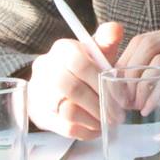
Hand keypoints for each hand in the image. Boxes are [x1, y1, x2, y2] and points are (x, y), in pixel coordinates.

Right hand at [26, 21, 122, 138]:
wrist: (55, 84)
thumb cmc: (84, 66)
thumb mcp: (95, 51)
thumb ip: (107, 39)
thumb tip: (116, 29)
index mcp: (62, 49)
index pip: (80, 63)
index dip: (101, 81)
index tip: (119, 94)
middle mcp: (46, 69)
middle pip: (72, 89)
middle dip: (99, 103)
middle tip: (117, 114)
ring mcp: (40, 93)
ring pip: (68, 110)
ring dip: (94, 119)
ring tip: (108, 121)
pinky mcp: (41, 115)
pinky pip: (65, 127)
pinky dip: (86, 130)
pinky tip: (97, 127)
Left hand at [117, 25, 159, 125]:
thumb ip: (152, 75)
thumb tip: (119, 86)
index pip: (143, 40)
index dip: (125, 62)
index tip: (115, 86)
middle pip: (148, 46)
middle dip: (130, 74)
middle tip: (124, 99)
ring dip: (142, 87)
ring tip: (138, 107)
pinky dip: (158, 96)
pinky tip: (152, 109)